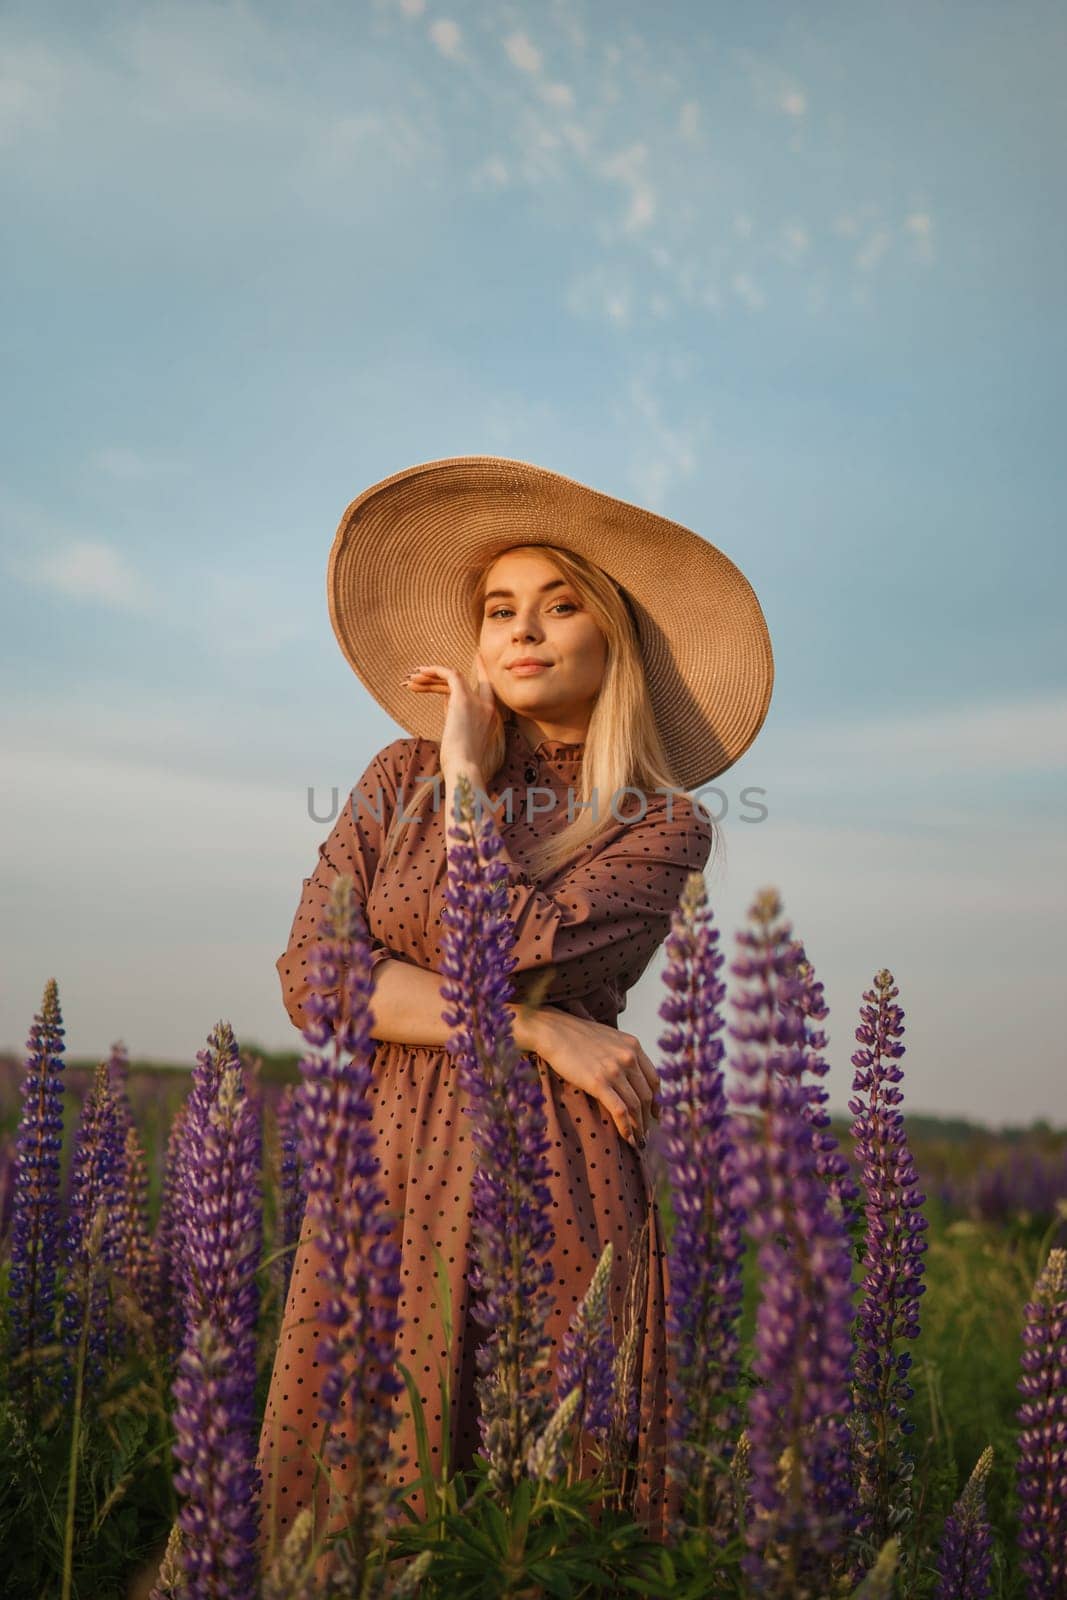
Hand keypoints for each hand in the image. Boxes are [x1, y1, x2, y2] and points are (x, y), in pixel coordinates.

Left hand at [404, 652, 501, 778]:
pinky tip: (419, 673)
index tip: (475, 657)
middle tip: (417, 676)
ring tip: (410, 680)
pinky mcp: (464, 699)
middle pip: (464, 683)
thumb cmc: (462, 765)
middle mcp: (488, 707)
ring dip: (431, 677)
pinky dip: (435, 670)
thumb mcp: (462, 741)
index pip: (485, 689)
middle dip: (440, 677)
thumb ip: (458, 719)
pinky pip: (450, 675)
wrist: (465, 771)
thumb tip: (446, 701)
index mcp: (491, 719)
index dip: (479, 673)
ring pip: (455, 678)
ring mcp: (478, 703)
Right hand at [520, 1005, 658, 1149]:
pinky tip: (627, 1138)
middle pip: (647, 1095)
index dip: (657, 1101)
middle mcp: (629, 1057)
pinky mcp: (598, 1082)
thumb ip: (622, 1054)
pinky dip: (626, 1128)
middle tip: (646, 1133)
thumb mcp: (608, 1039)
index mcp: (633, 1046)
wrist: (552, 1031)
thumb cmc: (575, 1036)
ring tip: (639, 1141)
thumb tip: (628, 1076)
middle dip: (649, 1118)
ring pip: (636, 1105)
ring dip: (640, 1127)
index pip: (654, 1079)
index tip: (655, 1114)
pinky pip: (620, 1110)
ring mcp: (615, 1070)